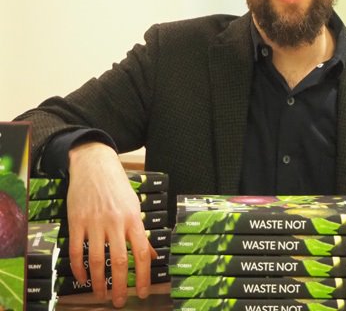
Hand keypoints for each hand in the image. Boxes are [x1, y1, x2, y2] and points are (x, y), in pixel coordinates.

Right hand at [67, 142, 156, 307]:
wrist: (94, 165)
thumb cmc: (117, 186)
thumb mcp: (135, 206)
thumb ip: (141, 232)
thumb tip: (153, 255)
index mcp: (134, 219)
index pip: (142, 253)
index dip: (144, 276)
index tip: (143, 292)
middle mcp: (115, 222)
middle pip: (120, 261)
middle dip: (121, 286)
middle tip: (119, 302)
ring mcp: (94, 223)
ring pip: (96, 260)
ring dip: (98, 282)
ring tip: (101, 295)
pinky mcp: (76, 222)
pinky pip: (76, 251)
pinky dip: (78, 268)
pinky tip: (82, 278)